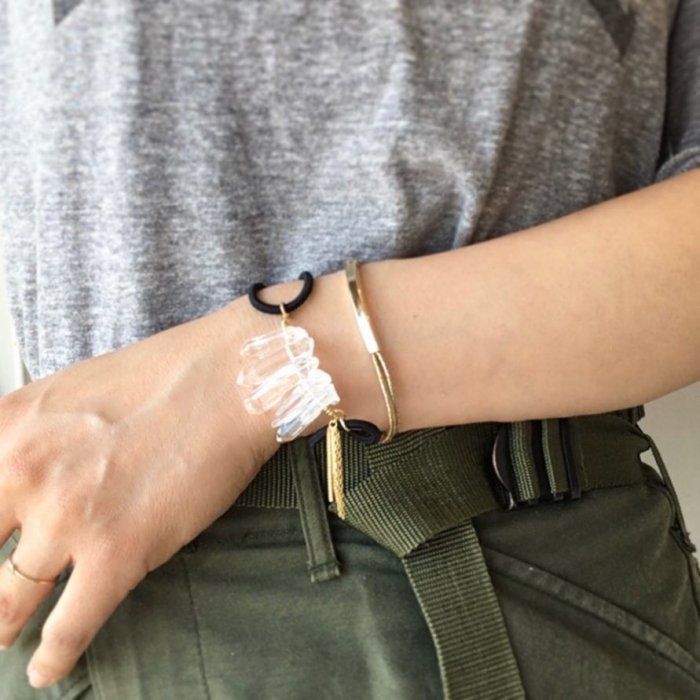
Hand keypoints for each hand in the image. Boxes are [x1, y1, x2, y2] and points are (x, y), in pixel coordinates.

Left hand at [0, 296, 278, 687]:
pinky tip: (48, 670)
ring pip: (10, 598)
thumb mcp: (75, 386)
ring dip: (3, 624)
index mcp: (10, 427)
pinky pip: (70, 625)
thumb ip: (35, 430)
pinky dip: (55, 656)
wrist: (232, 380)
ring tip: (4, 636)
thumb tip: (25, 465)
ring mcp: (67, 518)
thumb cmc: (170, 372)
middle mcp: (24, 473)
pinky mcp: (118, 554)